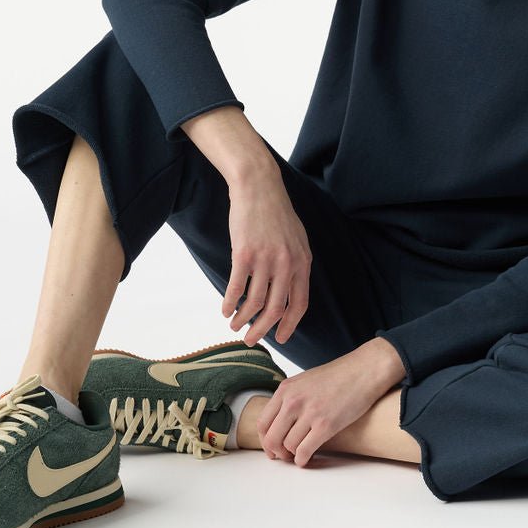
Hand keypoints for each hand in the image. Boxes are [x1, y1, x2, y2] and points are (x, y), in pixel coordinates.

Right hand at [221, 169, 311, 345]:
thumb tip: (290, 292)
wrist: (259, 187)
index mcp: (302, 262)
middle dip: (262, 330)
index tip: (281, 339)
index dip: (290, 325)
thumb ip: (296, 264)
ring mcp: (265, 259)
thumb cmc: (276, 213)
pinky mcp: (244, 254)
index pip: (299, 304)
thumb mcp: (297, 239)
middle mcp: (287, 264)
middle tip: (251, 340)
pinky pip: (236, 287)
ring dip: (243, 318)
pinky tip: (225, 309)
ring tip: (234, 325)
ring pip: (254, 302)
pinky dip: (229, 303)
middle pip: (275, 309)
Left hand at [255, 344, 397, 467]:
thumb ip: (291, 398)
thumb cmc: (339, 376)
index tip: (271, 448)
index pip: (263, 422)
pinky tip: (307, 459)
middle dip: (277, 452)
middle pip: (272, 438)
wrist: (364, 370)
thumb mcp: (305, 381)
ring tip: (300, 455)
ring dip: (292, 456)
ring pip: (288, 446)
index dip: (265, 441)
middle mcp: (293, 401)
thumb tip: (281, 423)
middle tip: (284, 456)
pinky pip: (304, 451)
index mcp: (286, 389)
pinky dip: (303, 460)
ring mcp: (309, 413)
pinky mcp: (326, 425)